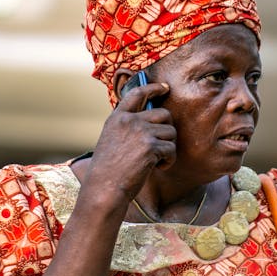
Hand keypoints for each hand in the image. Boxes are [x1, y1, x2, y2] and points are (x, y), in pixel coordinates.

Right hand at [86, 81, 175, 200]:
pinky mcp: (150, 147)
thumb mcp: (111, 140)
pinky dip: (168, 161)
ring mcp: (140, 132)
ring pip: (170, 132)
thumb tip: (153, 123)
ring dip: (168, 148)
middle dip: (167, 130)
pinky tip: (157, 168)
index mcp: (117, 118)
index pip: (137, 94)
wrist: (105, 188)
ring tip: (156, 161)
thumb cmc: (108, 171)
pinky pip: (171, 149)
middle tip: (161, 147)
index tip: (165, 87)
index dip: (153, 88)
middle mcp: (129, 121)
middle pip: (164, 114)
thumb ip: (127, 128)